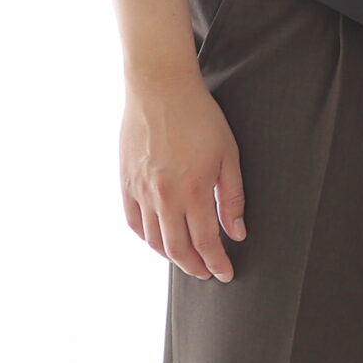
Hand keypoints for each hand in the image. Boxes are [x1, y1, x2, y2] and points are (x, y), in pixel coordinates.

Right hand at [119, 72, 245, 281]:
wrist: (160, 88)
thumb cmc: (200, 117)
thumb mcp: (228, 154)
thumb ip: (232, 197)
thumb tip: (237, 233)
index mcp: (192, 190)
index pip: (206, 242)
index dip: (216, 262)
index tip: (225, 274)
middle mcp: (163, 196)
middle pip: (177, 249)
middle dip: (195, 266)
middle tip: (207, 272)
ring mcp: (141, 191)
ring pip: (154, 239)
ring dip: (171, 256)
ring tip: (187, 259)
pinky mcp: (126, 182)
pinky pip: (134, 222)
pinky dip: (147, 238)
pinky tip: (159, 240)